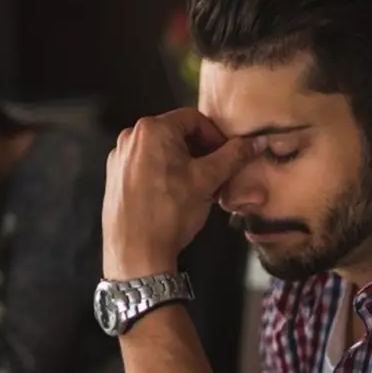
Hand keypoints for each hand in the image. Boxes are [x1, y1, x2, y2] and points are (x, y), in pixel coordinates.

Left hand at [102, 108, 259, 279]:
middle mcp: (130, 138)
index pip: (194, 119)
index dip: (216, 136)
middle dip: (200, 152)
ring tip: (198, 189)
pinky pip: (145, 167)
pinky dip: (163, 174)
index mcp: (151, 130)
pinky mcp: (114, 178)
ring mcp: (118, 158)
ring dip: (184, 165)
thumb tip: (258, 141)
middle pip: (176, 134)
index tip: (228, 157)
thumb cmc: (171, 212)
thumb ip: (233, 156)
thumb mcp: (207, 180)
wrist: (135, 253)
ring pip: (161, 152)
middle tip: (216, 175)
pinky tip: (174, 197)